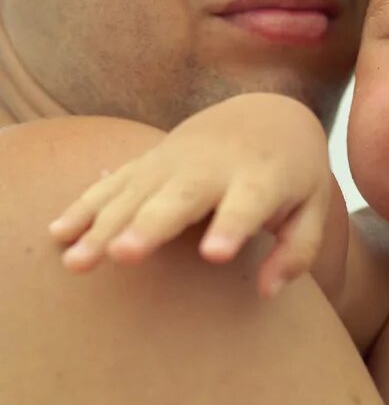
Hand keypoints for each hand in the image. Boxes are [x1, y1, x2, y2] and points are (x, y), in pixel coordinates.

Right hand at [48, 93, 340, 296]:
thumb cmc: (292, 172)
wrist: (265, 114)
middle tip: (124, 254)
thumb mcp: (312, 206)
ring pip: (134, 194)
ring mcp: (175, 162)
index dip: (230, 227)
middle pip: (179, 198)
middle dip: (150, 225)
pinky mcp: (148, 163)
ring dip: (103, 226)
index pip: (246, 205)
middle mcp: (213, 167)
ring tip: (78, 262)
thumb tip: (268, 290)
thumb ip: (298, 249)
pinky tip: (60, 234)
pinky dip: (84, 207)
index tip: (214, 254)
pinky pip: (111, 184)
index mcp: (261, 178)